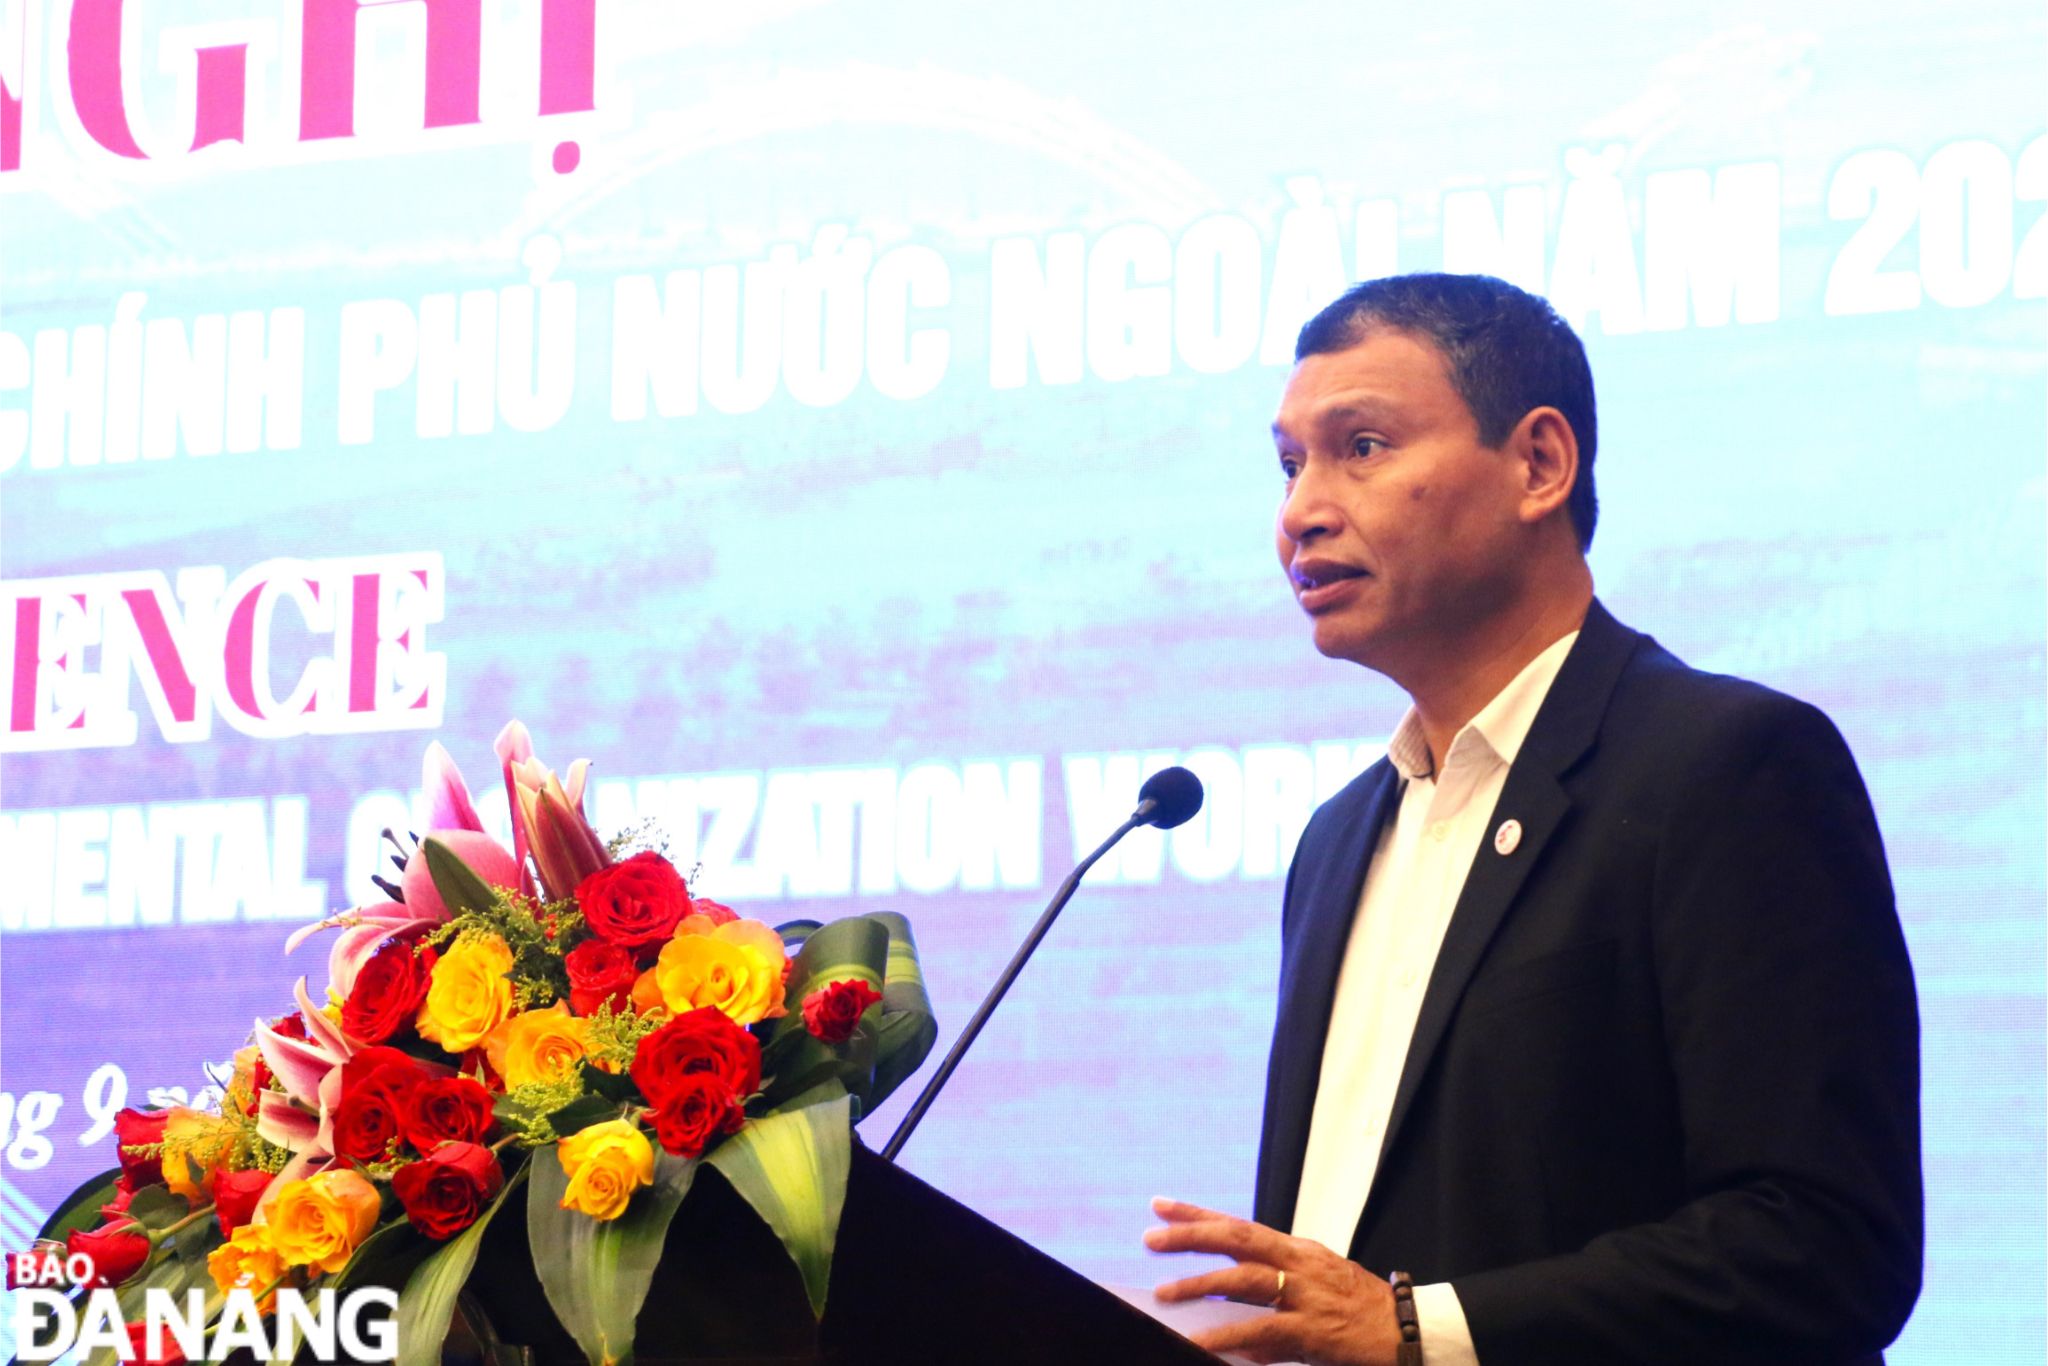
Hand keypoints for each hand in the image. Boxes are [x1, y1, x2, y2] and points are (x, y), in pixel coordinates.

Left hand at [1145, 1197, 1400, 1365]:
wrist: (1412, 1333)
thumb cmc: (1365, 1312)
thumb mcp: (1318, 1291)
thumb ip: (1274, 1299)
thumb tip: (1230, 1316)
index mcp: (1299, 1251)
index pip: (1240, 1225)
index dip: (1198, 1214)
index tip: (1161, 1205)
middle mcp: (1300, 1264)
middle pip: (1237, 1240)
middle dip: (1191, 1235)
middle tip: (1151, 1236)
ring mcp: (1306, 1296)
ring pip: (1244, 1280)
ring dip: (1201, 1284)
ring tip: (1165, 1293)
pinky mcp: (1312, 1330)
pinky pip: (1261, 1331)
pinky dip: (1226, 1337)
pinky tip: (1198, 1341)